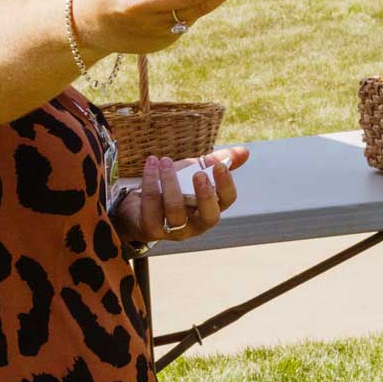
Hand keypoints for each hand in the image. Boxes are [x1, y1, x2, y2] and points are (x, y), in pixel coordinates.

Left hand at [113, 147, 248, 244]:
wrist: (137, 206)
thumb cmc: (172, 189)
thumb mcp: (193, 173)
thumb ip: (216, 162)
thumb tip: (245, 151)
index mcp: (211, 208)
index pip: (227, 201)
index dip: (226, 185)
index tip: (219, 166)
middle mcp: (196, 224)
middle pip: (209, 216)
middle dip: (205, 195)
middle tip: (198, 173)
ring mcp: (174, 230)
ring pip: (176, 209)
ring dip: (170, 181)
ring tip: (165, 160)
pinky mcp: (151, 228)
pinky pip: (152, 205)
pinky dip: (150, 182)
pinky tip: (151, 164)